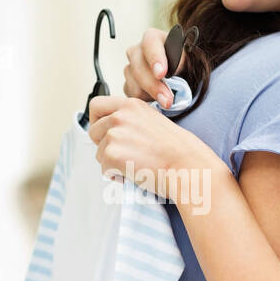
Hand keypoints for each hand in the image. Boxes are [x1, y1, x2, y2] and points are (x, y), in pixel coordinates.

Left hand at [87, 94, 215, 197]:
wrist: (186, 165)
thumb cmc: (177, 150)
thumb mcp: (153, 121)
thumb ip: (131, 121)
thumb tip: (113, 130)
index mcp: (131, 105)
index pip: (96, 105)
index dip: (96, 121)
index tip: (103, 132)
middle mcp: (120, 116)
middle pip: (93, 132)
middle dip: (104, 145)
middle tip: (124, 154)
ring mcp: (114, 135)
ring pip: (99, 153)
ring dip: (113, 162)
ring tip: (136, 164)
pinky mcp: (112, 154)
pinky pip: (104, 169)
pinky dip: (117, 175)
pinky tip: (135, 173)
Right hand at [122, 28, 181, 108]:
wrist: (182, 78)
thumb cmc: (185, 65)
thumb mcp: (188, 60)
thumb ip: (181, 62)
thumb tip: (174, 70)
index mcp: (153, 38)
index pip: (149, 43)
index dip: (155, 58)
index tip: (162, 73)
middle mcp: (137, 50)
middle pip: (138, 66)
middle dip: (153, 85)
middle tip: (167, 99)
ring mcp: (130, 68)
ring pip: (133, 83)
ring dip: (150, 95)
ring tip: (165, 101)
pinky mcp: (128, 84)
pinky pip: (132, 94)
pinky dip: (145, 100)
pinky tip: (156, 100)